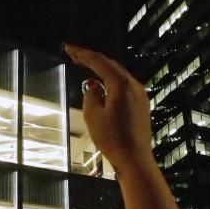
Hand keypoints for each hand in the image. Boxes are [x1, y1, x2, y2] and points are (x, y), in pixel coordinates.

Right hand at [62, 45, 152, 176]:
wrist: (135, 160)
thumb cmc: (113, 139)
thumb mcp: (93, 115)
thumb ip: (91, 95)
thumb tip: (93, 86)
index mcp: (121, 83)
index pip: (98, 61)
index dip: (81, 53)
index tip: (67, 48)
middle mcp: (134, 85)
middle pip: (110, 65)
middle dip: (91, 59)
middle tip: (74, 55)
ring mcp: (140, 95)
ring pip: (118, 76)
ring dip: (101, 71)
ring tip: (84, 68)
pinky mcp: (142, 105)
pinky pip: (124, 87)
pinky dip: (111, 83)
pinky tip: (101, 87)